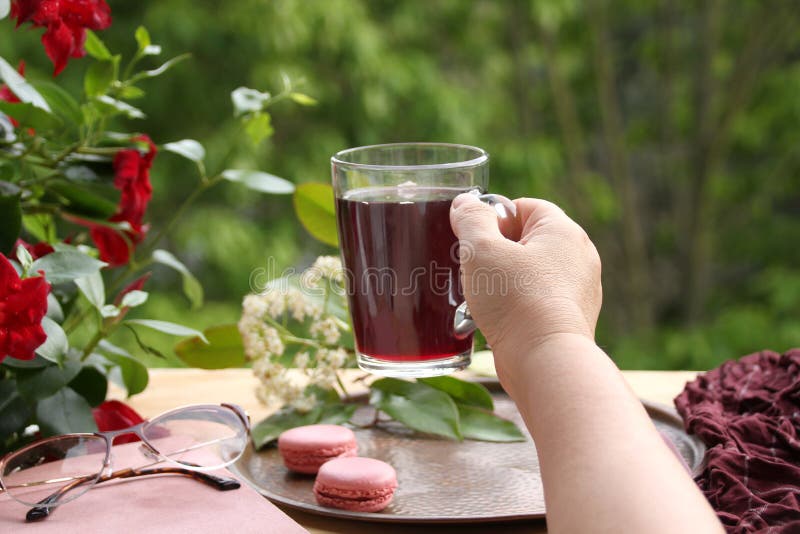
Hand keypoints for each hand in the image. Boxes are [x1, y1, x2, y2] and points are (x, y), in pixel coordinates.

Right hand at [449, 194, 601, 377]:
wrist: (545, 361)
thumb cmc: (515, 301)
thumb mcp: (481, 250)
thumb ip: (470, 219)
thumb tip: (465, 204)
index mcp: (563, 231)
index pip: (524, 206)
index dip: (494, 218)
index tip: (473, 239)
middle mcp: (579, 257)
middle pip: (526, 241)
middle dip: (495, 253)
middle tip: (473, 270)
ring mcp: (579, 291)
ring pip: (530, 274)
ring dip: (503, 282)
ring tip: (482, 299)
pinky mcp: (571, 320)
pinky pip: (537, 302)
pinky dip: (516, 307)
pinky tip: (498, 321)